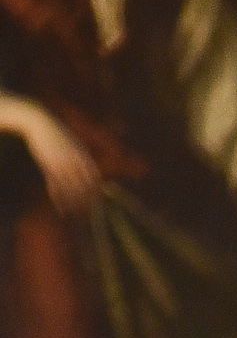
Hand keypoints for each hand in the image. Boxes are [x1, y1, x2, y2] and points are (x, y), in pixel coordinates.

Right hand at [0, 100, 99, 216]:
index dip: (97, 191)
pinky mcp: (47, 165)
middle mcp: (73, 159)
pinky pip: (55, 186)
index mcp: (82, 154)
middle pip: (84, 186)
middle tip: (86, 215)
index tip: (97, 202)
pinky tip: (61, 209)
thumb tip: (95, 174)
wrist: (39, 122)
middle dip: (86, 202)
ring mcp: (60, 162)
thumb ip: (84, 159)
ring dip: (72, 205)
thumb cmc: (58, 135)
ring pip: (69, 189)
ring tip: (73, 216)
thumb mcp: (74, 144)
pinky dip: (58, 199)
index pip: (95, 177)